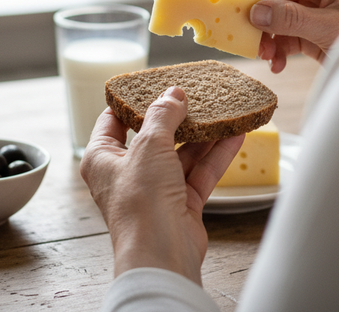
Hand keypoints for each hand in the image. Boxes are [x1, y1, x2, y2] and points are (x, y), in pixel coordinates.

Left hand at [79, 87, 244, 284]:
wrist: (161, 254)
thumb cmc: (141, 203)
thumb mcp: (149, 146)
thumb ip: (163, 115)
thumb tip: (173, 95)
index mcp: (103, 159)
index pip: (113, 121)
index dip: (132, 101)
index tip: (153, 83)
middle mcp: (127, 174)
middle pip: (154, 137)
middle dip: (178, 117)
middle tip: (197, 95)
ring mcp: (155, 190)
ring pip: (182, 154)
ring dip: (204, 135)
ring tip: (224, 111)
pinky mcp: (181, 204)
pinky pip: (200, 172)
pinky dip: (216, 155)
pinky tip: (236, 135)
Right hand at [224, 0, 338, 72]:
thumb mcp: (328, 28)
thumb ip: (290, 19)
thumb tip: (256, 12)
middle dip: (257, 14)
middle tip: (237, 28)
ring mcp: (316, 5)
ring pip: (276, 14)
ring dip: (266, 36)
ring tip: (263, 54)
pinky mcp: (313, 27)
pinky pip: (285, 32)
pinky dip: (277, 47)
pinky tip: (276, 63)